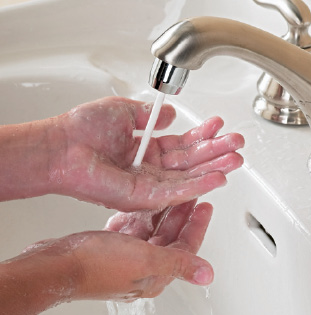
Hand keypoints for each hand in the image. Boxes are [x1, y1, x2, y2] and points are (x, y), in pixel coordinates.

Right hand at [0, 200, 212, 314]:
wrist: (57, 267)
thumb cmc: (97, 266)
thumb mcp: (145, 259)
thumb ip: (178, 264)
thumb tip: (207, 275)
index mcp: (156, 272)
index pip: (186, 247)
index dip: (198, 225)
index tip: (205, 205)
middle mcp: (143, 266)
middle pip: (170, 236)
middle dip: (181, 214)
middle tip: (190, 194)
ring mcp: (126, 256)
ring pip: (151, 230)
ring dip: (161, 212)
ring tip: (170, 194)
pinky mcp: (111, 247)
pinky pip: (132, 229)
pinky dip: (138, 216)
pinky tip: (141, 206)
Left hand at [51, 96, 243, 210]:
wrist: (62, 146)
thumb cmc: (84, 128)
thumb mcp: (123, 110)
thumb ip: (149, 115)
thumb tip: (170, 114)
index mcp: (145, 149)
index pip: (181, 145)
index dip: (201, 136)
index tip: (220, 126)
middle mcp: (149, 168)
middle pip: (189, 163)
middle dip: (215, 153)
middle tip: (237, 145)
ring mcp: (147, 184)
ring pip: (187, 179)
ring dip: (212, 169)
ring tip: (236, 160)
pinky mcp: (142, 197)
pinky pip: (175, 193)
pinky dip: (197, 186)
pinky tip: (216, 178)